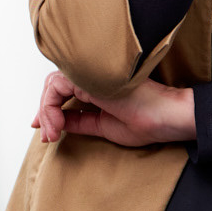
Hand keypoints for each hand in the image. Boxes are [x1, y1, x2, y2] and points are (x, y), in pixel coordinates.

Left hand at [31, 69, 195, 147]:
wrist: (166, 117)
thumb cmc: (146, 121)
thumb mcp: (103, 126)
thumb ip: (80, 122)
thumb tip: (58, 123)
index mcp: (97, 86)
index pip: (63, 88)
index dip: (49, 108)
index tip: (47, 131)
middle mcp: (92, 76)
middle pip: (54, 84)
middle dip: (45, 112)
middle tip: (48, 136)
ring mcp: (91, 74)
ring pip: (52, 84)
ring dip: (46, 112)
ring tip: (52, 133)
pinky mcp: (89, 77)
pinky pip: (57, 86)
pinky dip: (50, 107)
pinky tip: (57, 126)